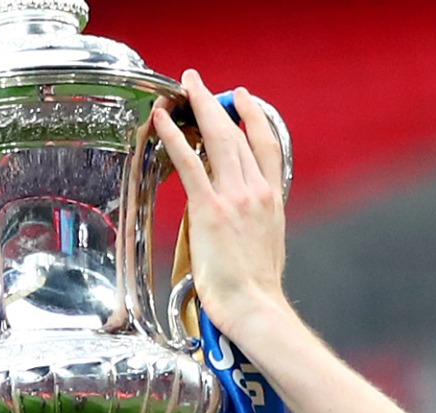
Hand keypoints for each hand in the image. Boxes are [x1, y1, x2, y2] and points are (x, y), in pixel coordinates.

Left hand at [151, 70, 289, 331]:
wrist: (255, 306)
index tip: (243, 100)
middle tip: (201, 83)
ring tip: (186, 86)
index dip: (255, 118)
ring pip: (218, 140)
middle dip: (219, 103)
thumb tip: (240, 221)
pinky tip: (163, 119)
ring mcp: (235, 198)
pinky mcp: (210, 210)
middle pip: (238, 135)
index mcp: (272, 201)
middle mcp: (257, 193)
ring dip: (199, 107)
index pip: (266, 147)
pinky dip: (176, 138)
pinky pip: (191, 164)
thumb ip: (255, 223)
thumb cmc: (256, 290)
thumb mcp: (266, 246)